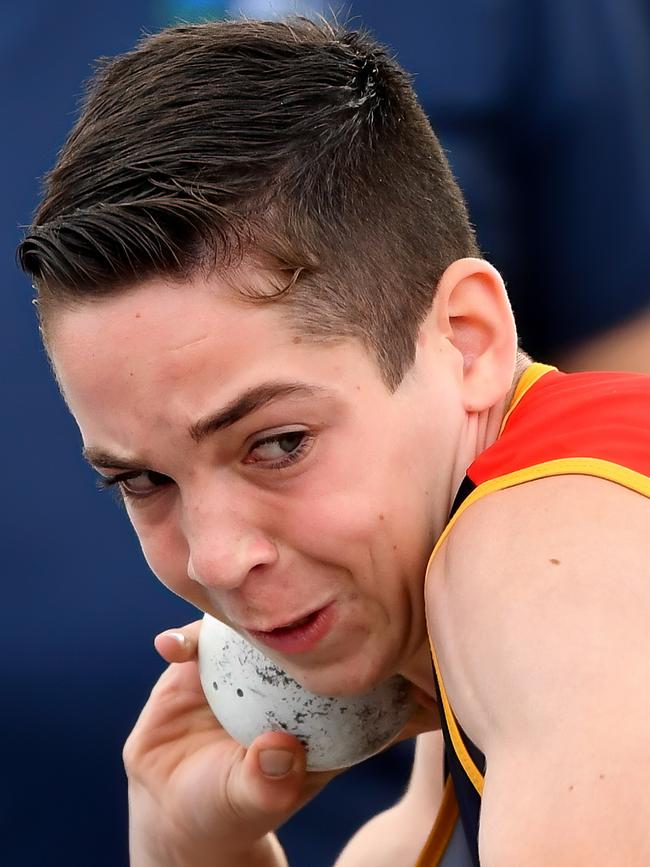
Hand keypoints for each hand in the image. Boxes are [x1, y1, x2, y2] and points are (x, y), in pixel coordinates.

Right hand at [124, 621, 337, 866]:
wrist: (171, 807)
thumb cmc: (225, 810)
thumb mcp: (250, 803)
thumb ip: (267, 782)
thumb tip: (282, 748)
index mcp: (315, 709)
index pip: (338, 670)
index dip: (337, 648)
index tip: (325, 629)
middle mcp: (282, 680)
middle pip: (294, 633)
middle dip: (287, 611)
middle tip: (267, 611)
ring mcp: (241, 666)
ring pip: (244, 626)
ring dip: (233, 613)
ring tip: (213, 620)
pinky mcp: (199, 662)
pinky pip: (194, 641)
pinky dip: (183, 638)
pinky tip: (170, 646)